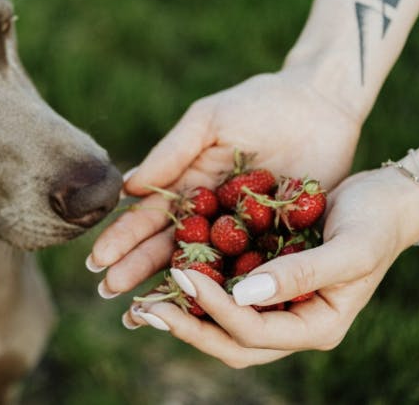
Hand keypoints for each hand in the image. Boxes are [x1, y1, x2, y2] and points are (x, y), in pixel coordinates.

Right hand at [87, 68, 361, 295]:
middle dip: (136, 270)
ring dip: (175, 290)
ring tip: (144, 314)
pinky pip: (252, 270)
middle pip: (168, 248)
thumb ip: (172, 152)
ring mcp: (243, 232)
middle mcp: (210, 214)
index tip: (97, 262)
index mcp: (188, 185)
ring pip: (204, 268)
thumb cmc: (260, 103)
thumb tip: (126, 188)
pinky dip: (231, 292)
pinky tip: (209, 314)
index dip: (123, 239)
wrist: (321, 103)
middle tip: (108, 294)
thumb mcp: (210, 121)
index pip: (149, 217)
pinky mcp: (279, 242)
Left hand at [121, 167, 418, 367]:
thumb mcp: (349, 249)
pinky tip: (166, 269)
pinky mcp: (264, 278)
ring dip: (184, 312)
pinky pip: (224, 290)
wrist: (388, 197)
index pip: (253, 333)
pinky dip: (197, 285)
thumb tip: (243, 295)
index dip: (214, 311)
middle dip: (186, 327)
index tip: (182, 277)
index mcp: (315, 326)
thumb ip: (301, 275)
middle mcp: (292, 322)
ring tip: (142, 299)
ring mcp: (277, 303)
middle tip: (143, 309)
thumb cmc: (377, 222)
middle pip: (230, 340)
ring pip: (222, 321)